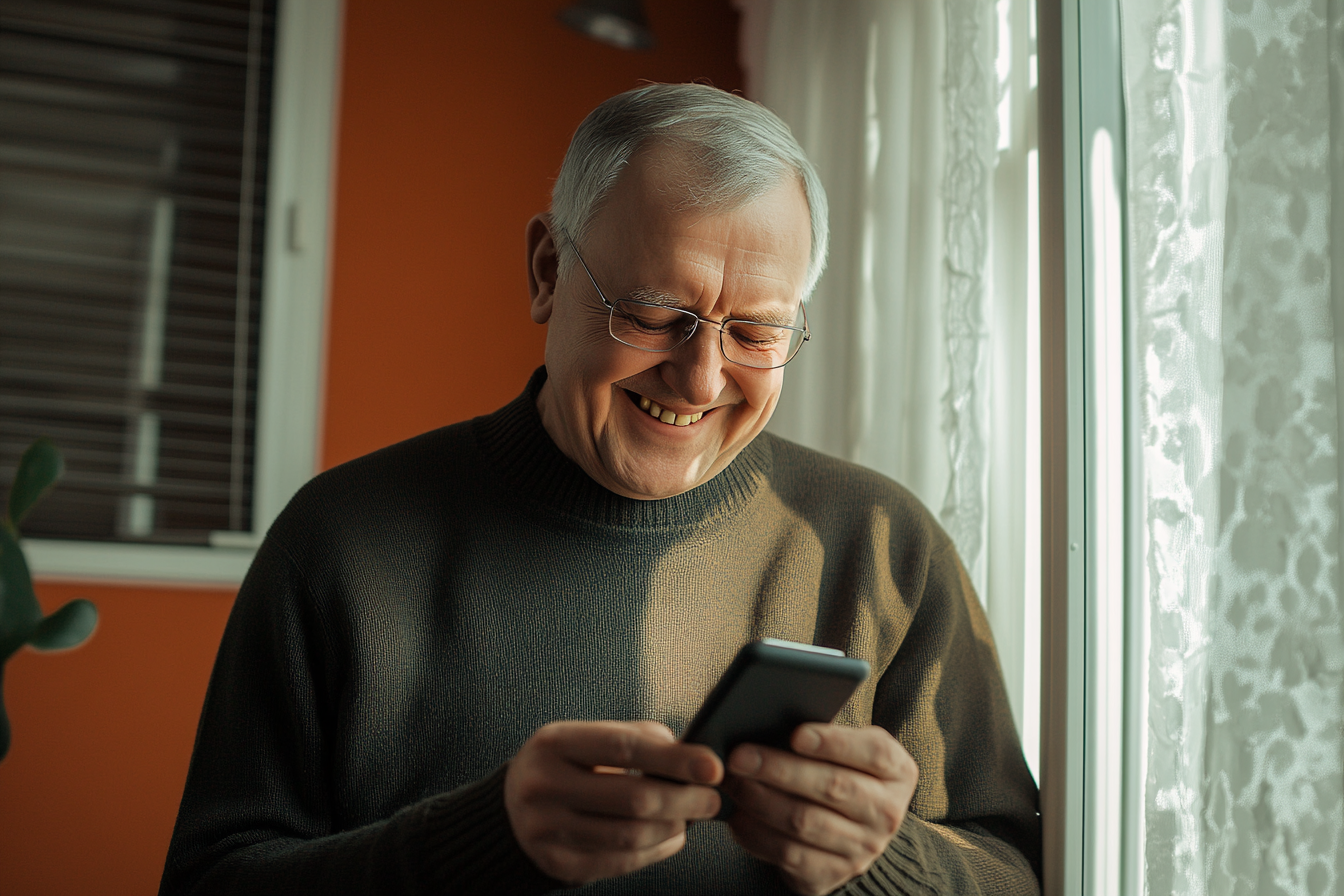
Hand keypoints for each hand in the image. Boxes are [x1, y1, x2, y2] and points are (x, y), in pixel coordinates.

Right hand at [504, 720, 723, 884]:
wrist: (511, 809)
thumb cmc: (566, 765)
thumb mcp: (585, 738)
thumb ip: (635, 738)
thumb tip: (690, 754)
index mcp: (554, 743)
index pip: (623, 747)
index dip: (673, 758)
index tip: (712, 766)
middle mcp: (544, 786)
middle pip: (633, 798)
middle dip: (684, 799)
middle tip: (713, 798)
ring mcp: (546, 829)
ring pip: (630, 836)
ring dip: (673, 827)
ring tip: (692, 817)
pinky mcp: (557, 864)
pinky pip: (620, 863)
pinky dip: (655, 851)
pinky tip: (672, 837)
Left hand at [723, 724, 917, 895]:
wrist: (854, 827)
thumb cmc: (844, 769)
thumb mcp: (852, 747)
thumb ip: (827, 734)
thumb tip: (773, 720)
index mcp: (898, 772)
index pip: (873, 754)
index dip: (834, 743)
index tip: (796, 734)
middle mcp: (887, 813)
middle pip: (832, 787)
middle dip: (779, 769)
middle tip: (739, 756)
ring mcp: (863, 848)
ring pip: (805, 822)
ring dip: (761, 800)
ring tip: (733, 782)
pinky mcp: (833, 874)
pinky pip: (790, 855)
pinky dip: (758, 833)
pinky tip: (737, 815)